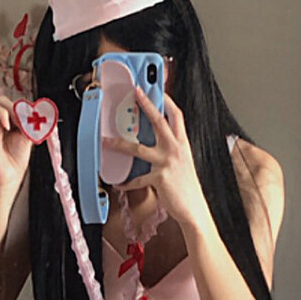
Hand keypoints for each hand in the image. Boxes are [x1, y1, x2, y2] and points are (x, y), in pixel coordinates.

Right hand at [0, 92, 31, 197]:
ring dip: (0, 111)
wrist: (10, 173)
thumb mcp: (28, 135)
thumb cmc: (17, 157)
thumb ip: (28, 122)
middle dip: (10, 105)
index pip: (11, 102)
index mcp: (10, 120)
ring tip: (8, 126)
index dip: (19, 106)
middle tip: (18, 120)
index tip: (27, 118)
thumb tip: (32, 110)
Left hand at [103, 87, 209, 230]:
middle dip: (146, 104)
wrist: (194, 208)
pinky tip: (119, 183)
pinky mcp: (159, 177)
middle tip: (135, 92)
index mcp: (182, 144)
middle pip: (159, 121)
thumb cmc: (187, 187)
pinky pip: (137, 179)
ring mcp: (167, 163)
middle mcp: (175, 150)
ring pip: (138, 148)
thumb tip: (157, 142)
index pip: (177, 116)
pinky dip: (126, 182)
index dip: (168, 102)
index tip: (159, 91)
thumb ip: (172, 150)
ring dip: (119, 144)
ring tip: (106, 141)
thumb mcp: (183, 163)